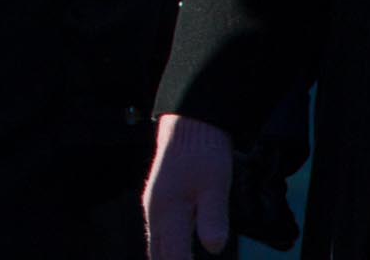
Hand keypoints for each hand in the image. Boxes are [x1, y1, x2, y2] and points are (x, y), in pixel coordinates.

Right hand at [144, 114, 232, 258]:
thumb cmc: (203, 152)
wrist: (188, 124)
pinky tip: (176, 253)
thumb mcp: (216, 186)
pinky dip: (165, 250)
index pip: (173, 258)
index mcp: (169, 211)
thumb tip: (214, 249)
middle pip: (158, 256)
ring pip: (155, 246)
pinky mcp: (157, 200)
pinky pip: (156, 234)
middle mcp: (155, 212)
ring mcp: (153, 206)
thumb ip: (213, 218)